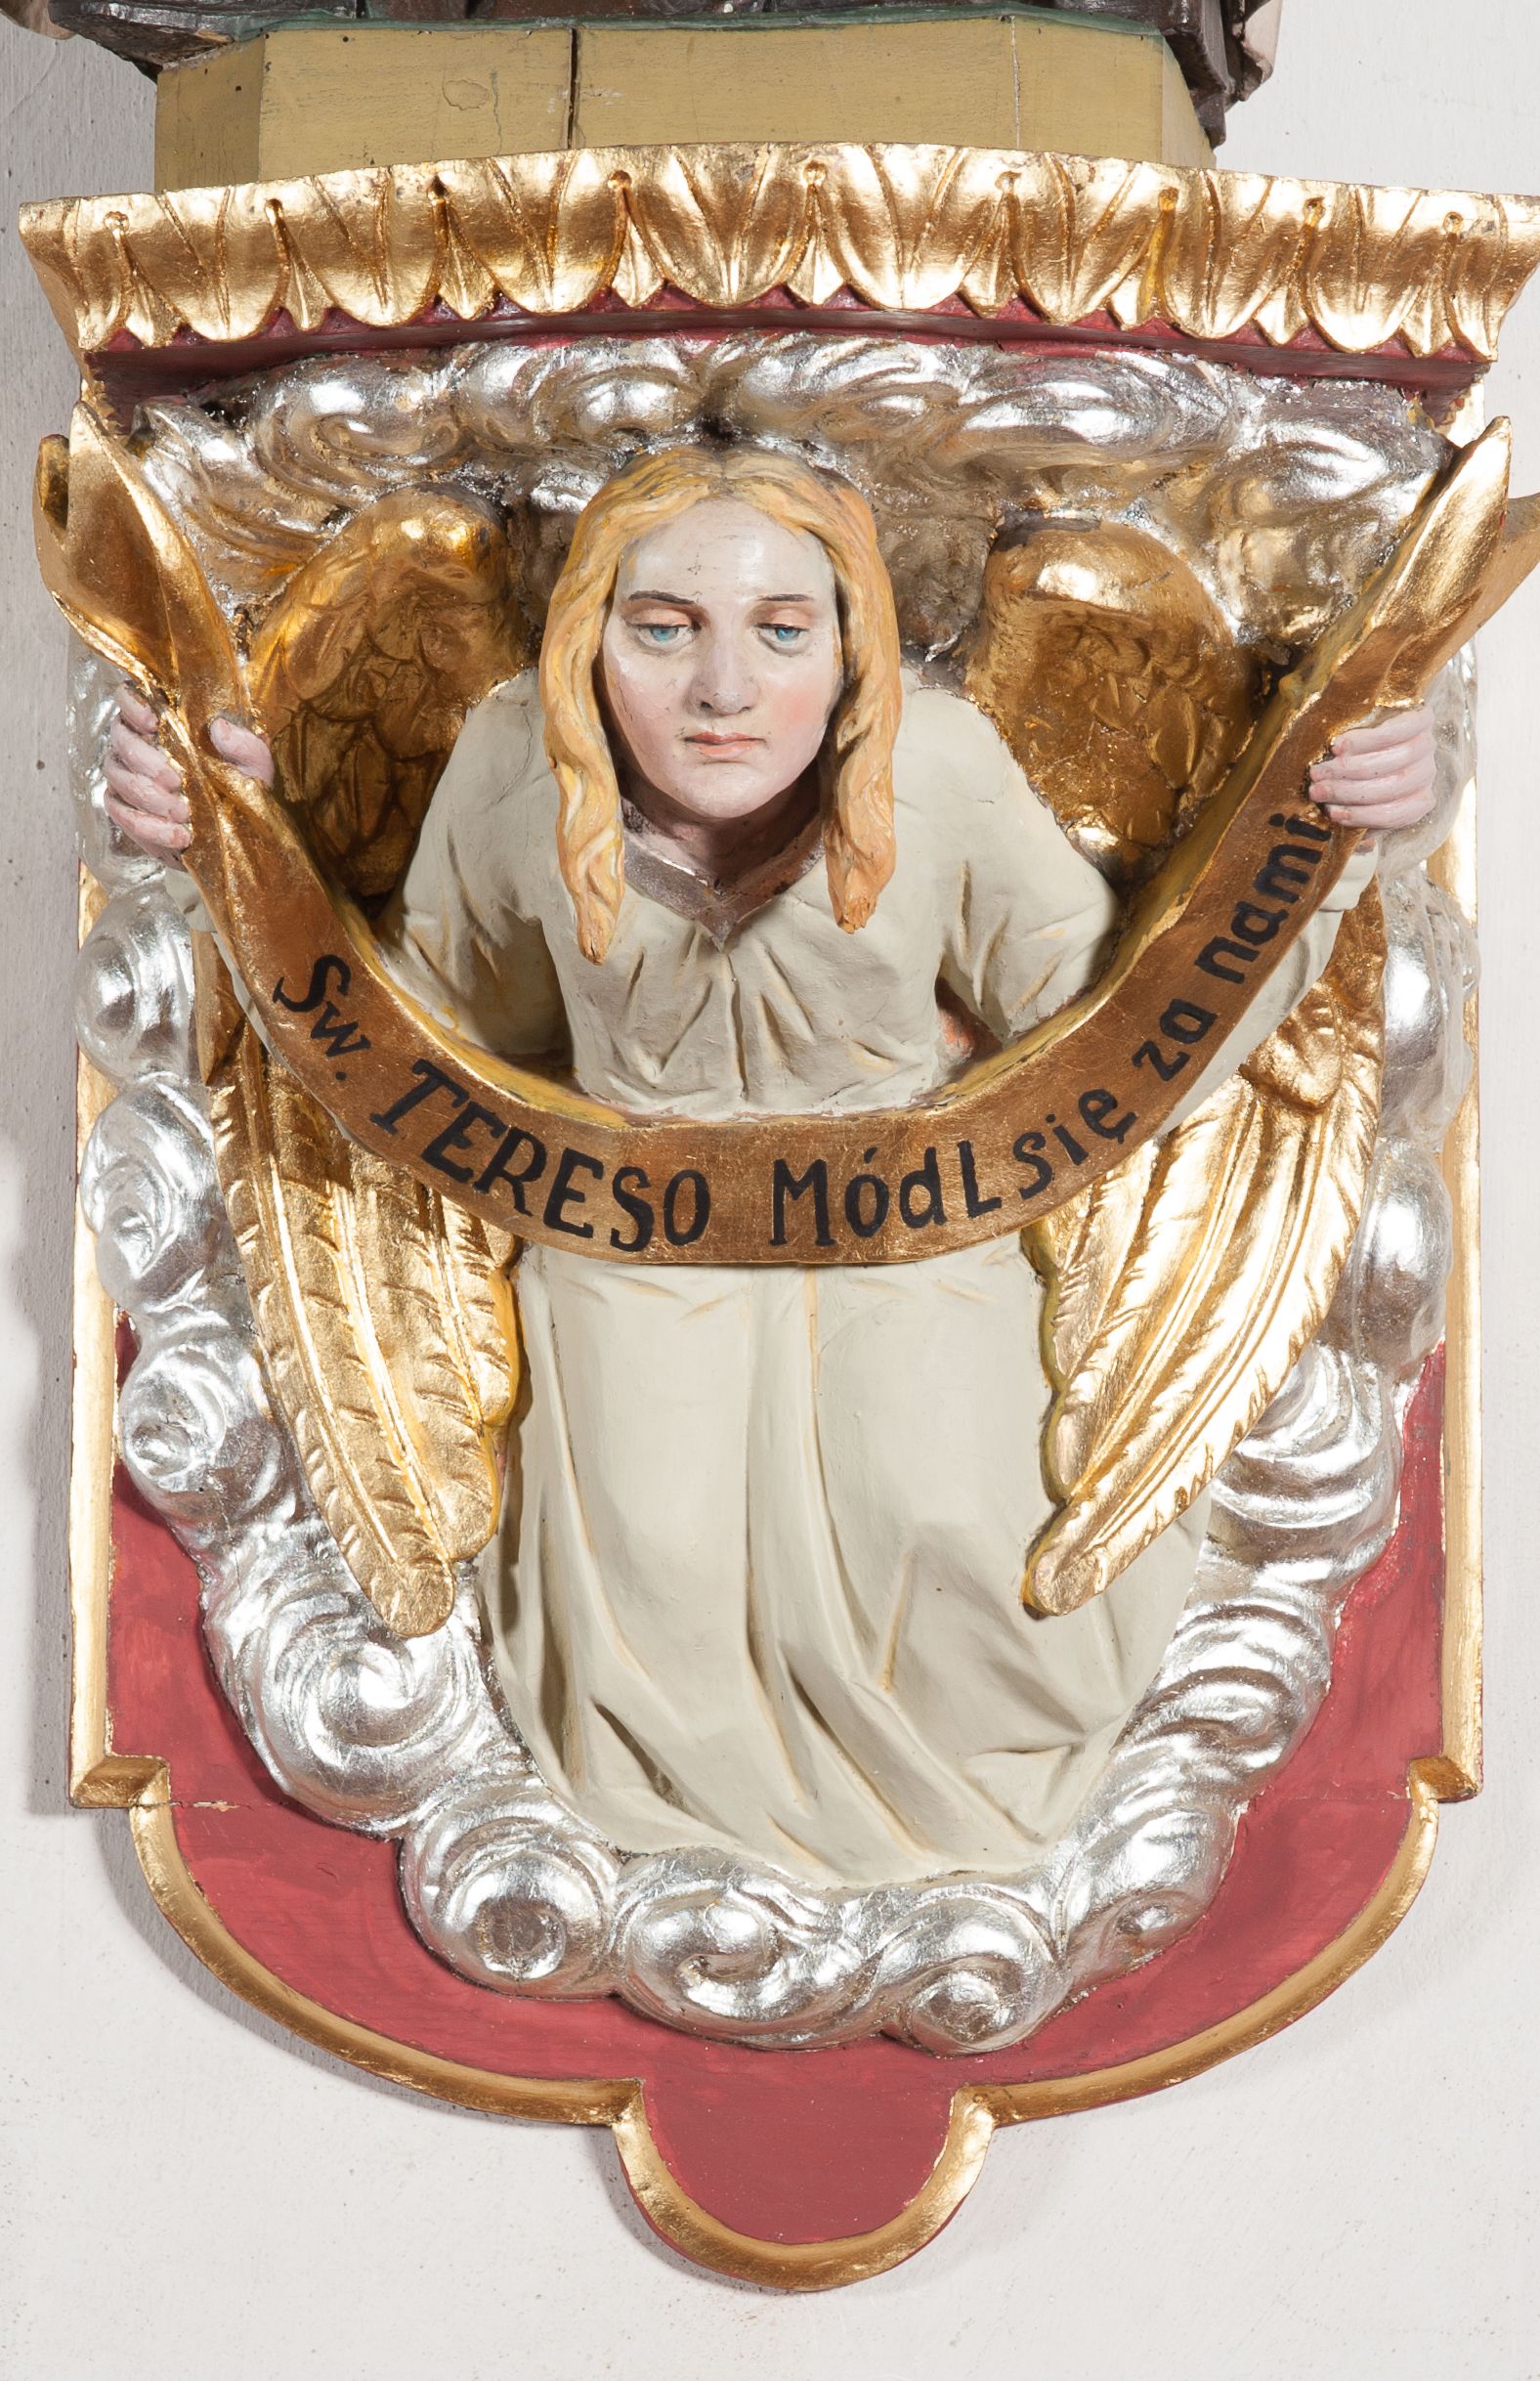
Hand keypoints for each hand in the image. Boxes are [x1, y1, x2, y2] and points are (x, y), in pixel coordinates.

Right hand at [105, 692, 273, 860]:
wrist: (240, 830)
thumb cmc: (243, 784)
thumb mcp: (255, 765)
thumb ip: (245, 747)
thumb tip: (221, 729)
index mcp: (163, 721)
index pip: (130, 697)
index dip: (133, 704)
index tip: (153, 722)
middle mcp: (137, 743)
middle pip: (120, 740)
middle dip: (145, 761)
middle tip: (175, 782)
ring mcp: (127, 776)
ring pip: (116, 777)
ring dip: (147, 797)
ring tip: (182, 813)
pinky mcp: (126, 809)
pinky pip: (121, 814)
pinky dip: (147, 827)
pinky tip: (177, 836)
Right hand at [1308, 706, 1436, 834]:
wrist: (1384, 725)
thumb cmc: (1367, 772)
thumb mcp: (1366, 801)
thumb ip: (1364, 821)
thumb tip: (1364, 844)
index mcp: (1418, 802)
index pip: (1394, 815)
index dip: (1362, 817)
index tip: (1331, 814)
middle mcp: (1426, 775)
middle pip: (1391, 788)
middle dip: (1348, 792)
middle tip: (1316, 791)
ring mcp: (1426, 747)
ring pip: (1390, 763)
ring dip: (1348, 769)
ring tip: (1319, 772)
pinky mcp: (1422, 720)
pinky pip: (1392, 733)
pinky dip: (1362, 741)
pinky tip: (1338, 747)